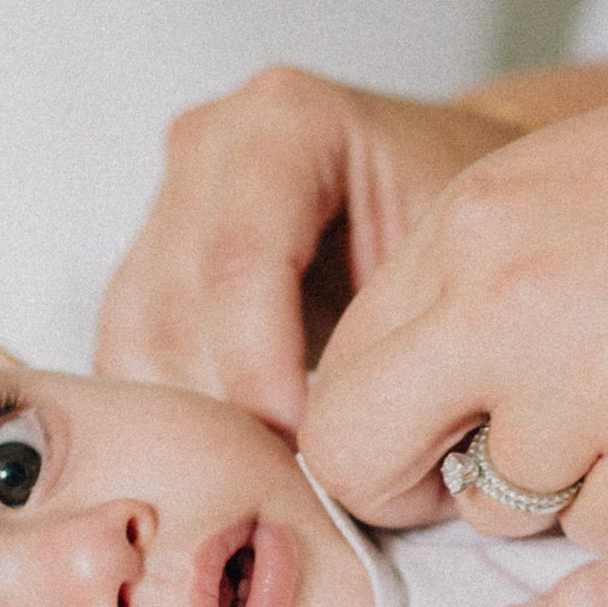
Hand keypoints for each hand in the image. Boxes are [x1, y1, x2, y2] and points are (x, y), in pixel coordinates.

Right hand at [93, 67, 520, 437]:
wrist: (460, 199)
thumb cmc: (478, 225)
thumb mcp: (460, 262)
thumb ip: (396, 331)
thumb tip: (349, 447)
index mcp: (285, 120)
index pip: (239, 262)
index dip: (262, 373)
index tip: (312, 450)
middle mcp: (209, 148)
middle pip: (174, 306)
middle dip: (227, 411)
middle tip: (289, 486)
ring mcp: (168, 201)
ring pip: (134, 340)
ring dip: (193, 424)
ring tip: (268, 478)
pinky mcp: (149, 263)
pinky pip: (129, 357)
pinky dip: (175, 418)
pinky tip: (234, 459)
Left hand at [301, 27, 607, 547]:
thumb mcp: (549, 182)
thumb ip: (455, 282)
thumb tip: (386, 396)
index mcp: (468, 230)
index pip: (340, 377)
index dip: (369, 425)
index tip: (418, 435)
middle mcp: (511, 305)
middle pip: (363, 459)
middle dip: (403, 485)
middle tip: (466, 473)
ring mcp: (596, 385)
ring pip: (496, 509)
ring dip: (550, 484)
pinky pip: (602, 532)